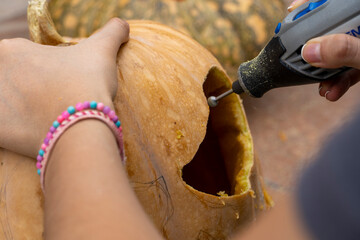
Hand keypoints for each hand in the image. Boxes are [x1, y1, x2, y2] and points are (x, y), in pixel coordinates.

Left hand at [0, 18, 128, 156]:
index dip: (46, 72)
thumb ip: (112, 31)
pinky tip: (36, 132)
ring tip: (49, 119)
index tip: (62, 83)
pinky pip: (5, 130)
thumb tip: (123, 25)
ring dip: (22, 109)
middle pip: (13, 82)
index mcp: (11, 50)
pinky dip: (17, 131)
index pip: (25, 60)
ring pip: (8, 104)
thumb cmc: (88, 83)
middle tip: (56, 103)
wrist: (83, 128)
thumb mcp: (102, 50)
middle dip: (32, 90)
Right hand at [288, 0, 359, 100]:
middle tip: (299, 56)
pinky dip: (338, 82)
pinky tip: (331, 92)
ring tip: (319, 85)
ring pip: (337, 51)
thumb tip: (310, 50)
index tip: (292, 12)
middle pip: (331, 29)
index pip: (335, 4)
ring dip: (324, 72)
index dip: (311, 5)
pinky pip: (348, 68)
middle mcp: (359, 31)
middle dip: (313, 47)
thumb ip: (345, 50)